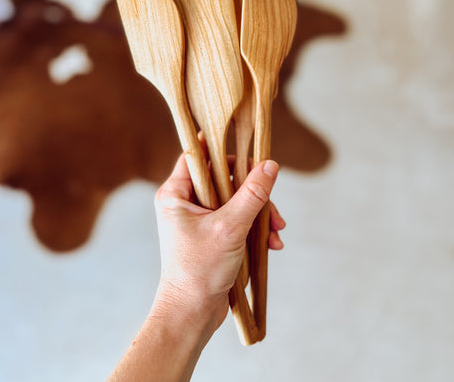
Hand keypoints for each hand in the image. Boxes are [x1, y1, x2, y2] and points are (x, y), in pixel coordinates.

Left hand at [152, 152, 284, 333]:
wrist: (192, 313)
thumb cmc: (200, 270)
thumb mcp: (230, 228)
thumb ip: (252, 195)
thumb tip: (270, 165)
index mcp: (176, 193)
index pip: (197, 155)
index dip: (220, 145)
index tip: (245, 141)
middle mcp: (185, 201)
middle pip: (223, 177)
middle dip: (252, 190)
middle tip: (272, 203)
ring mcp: (199, 218)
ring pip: (234, 198)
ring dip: (259, 211)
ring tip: (276, 231)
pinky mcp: (212, 233)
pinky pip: (237, 218)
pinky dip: (254, 227)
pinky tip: (271, 243)